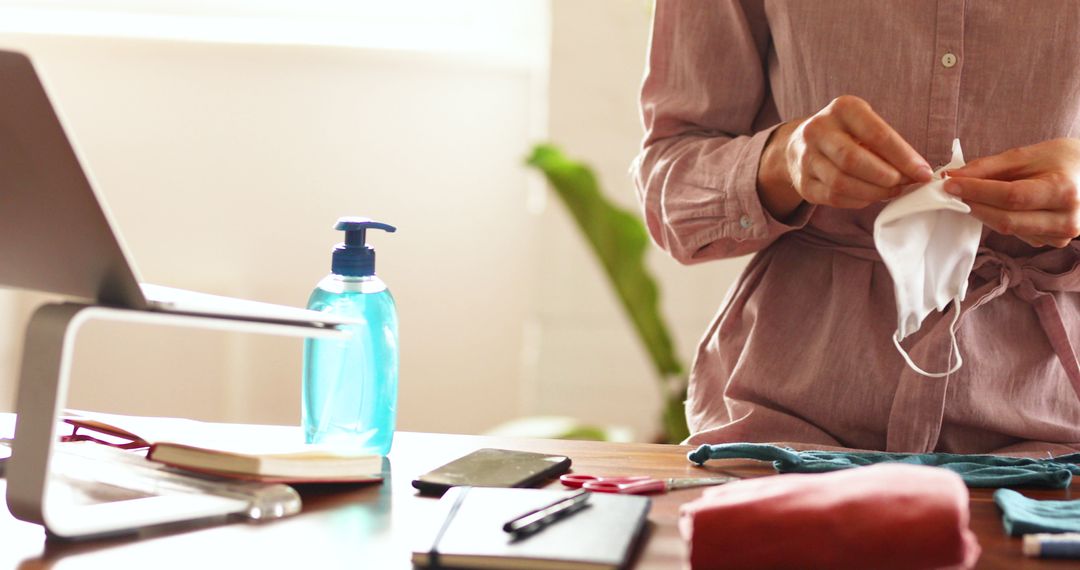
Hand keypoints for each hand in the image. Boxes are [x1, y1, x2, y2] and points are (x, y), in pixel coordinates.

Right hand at [757, 95, 933, 218]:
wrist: (801, 144)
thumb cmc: (846, 134)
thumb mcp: (865, 124)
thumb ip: (889, 145)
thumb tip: (918, 172)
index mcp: (842, 108)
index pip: (877, 135)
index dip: (903, 157)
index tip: (923, 173)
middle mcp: (818, 130)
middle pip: (853, 160)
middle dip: (886, 177)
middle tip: (904, 184)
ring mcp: (806, 157)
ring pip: (841, 183)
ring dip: (873, 192)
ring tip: (890, 191)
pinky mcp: (802, 182)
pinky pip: (833, 198)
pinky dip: (858, 201)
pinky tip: (870, 196)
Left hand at [945, 138, 1079, 247]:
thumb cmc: (1064, 160)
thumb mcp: (1029, 155)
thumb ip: (990, 166)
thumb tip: (954, 176)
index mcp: (1063, 191)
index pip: (1011, 197)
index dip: (977, 192)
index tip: (950, 184)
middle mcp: (1066, 219)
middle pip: (1007, 220)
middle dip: (974, 206)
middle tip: (950, 193)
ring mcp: (1062, 235)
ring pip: (1009, 230)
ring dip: (984, 214)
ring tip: (969, 197)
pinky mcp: (1054, 242)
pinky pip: (1018, 235)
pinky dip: (999, 220)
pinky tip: (995, 207)